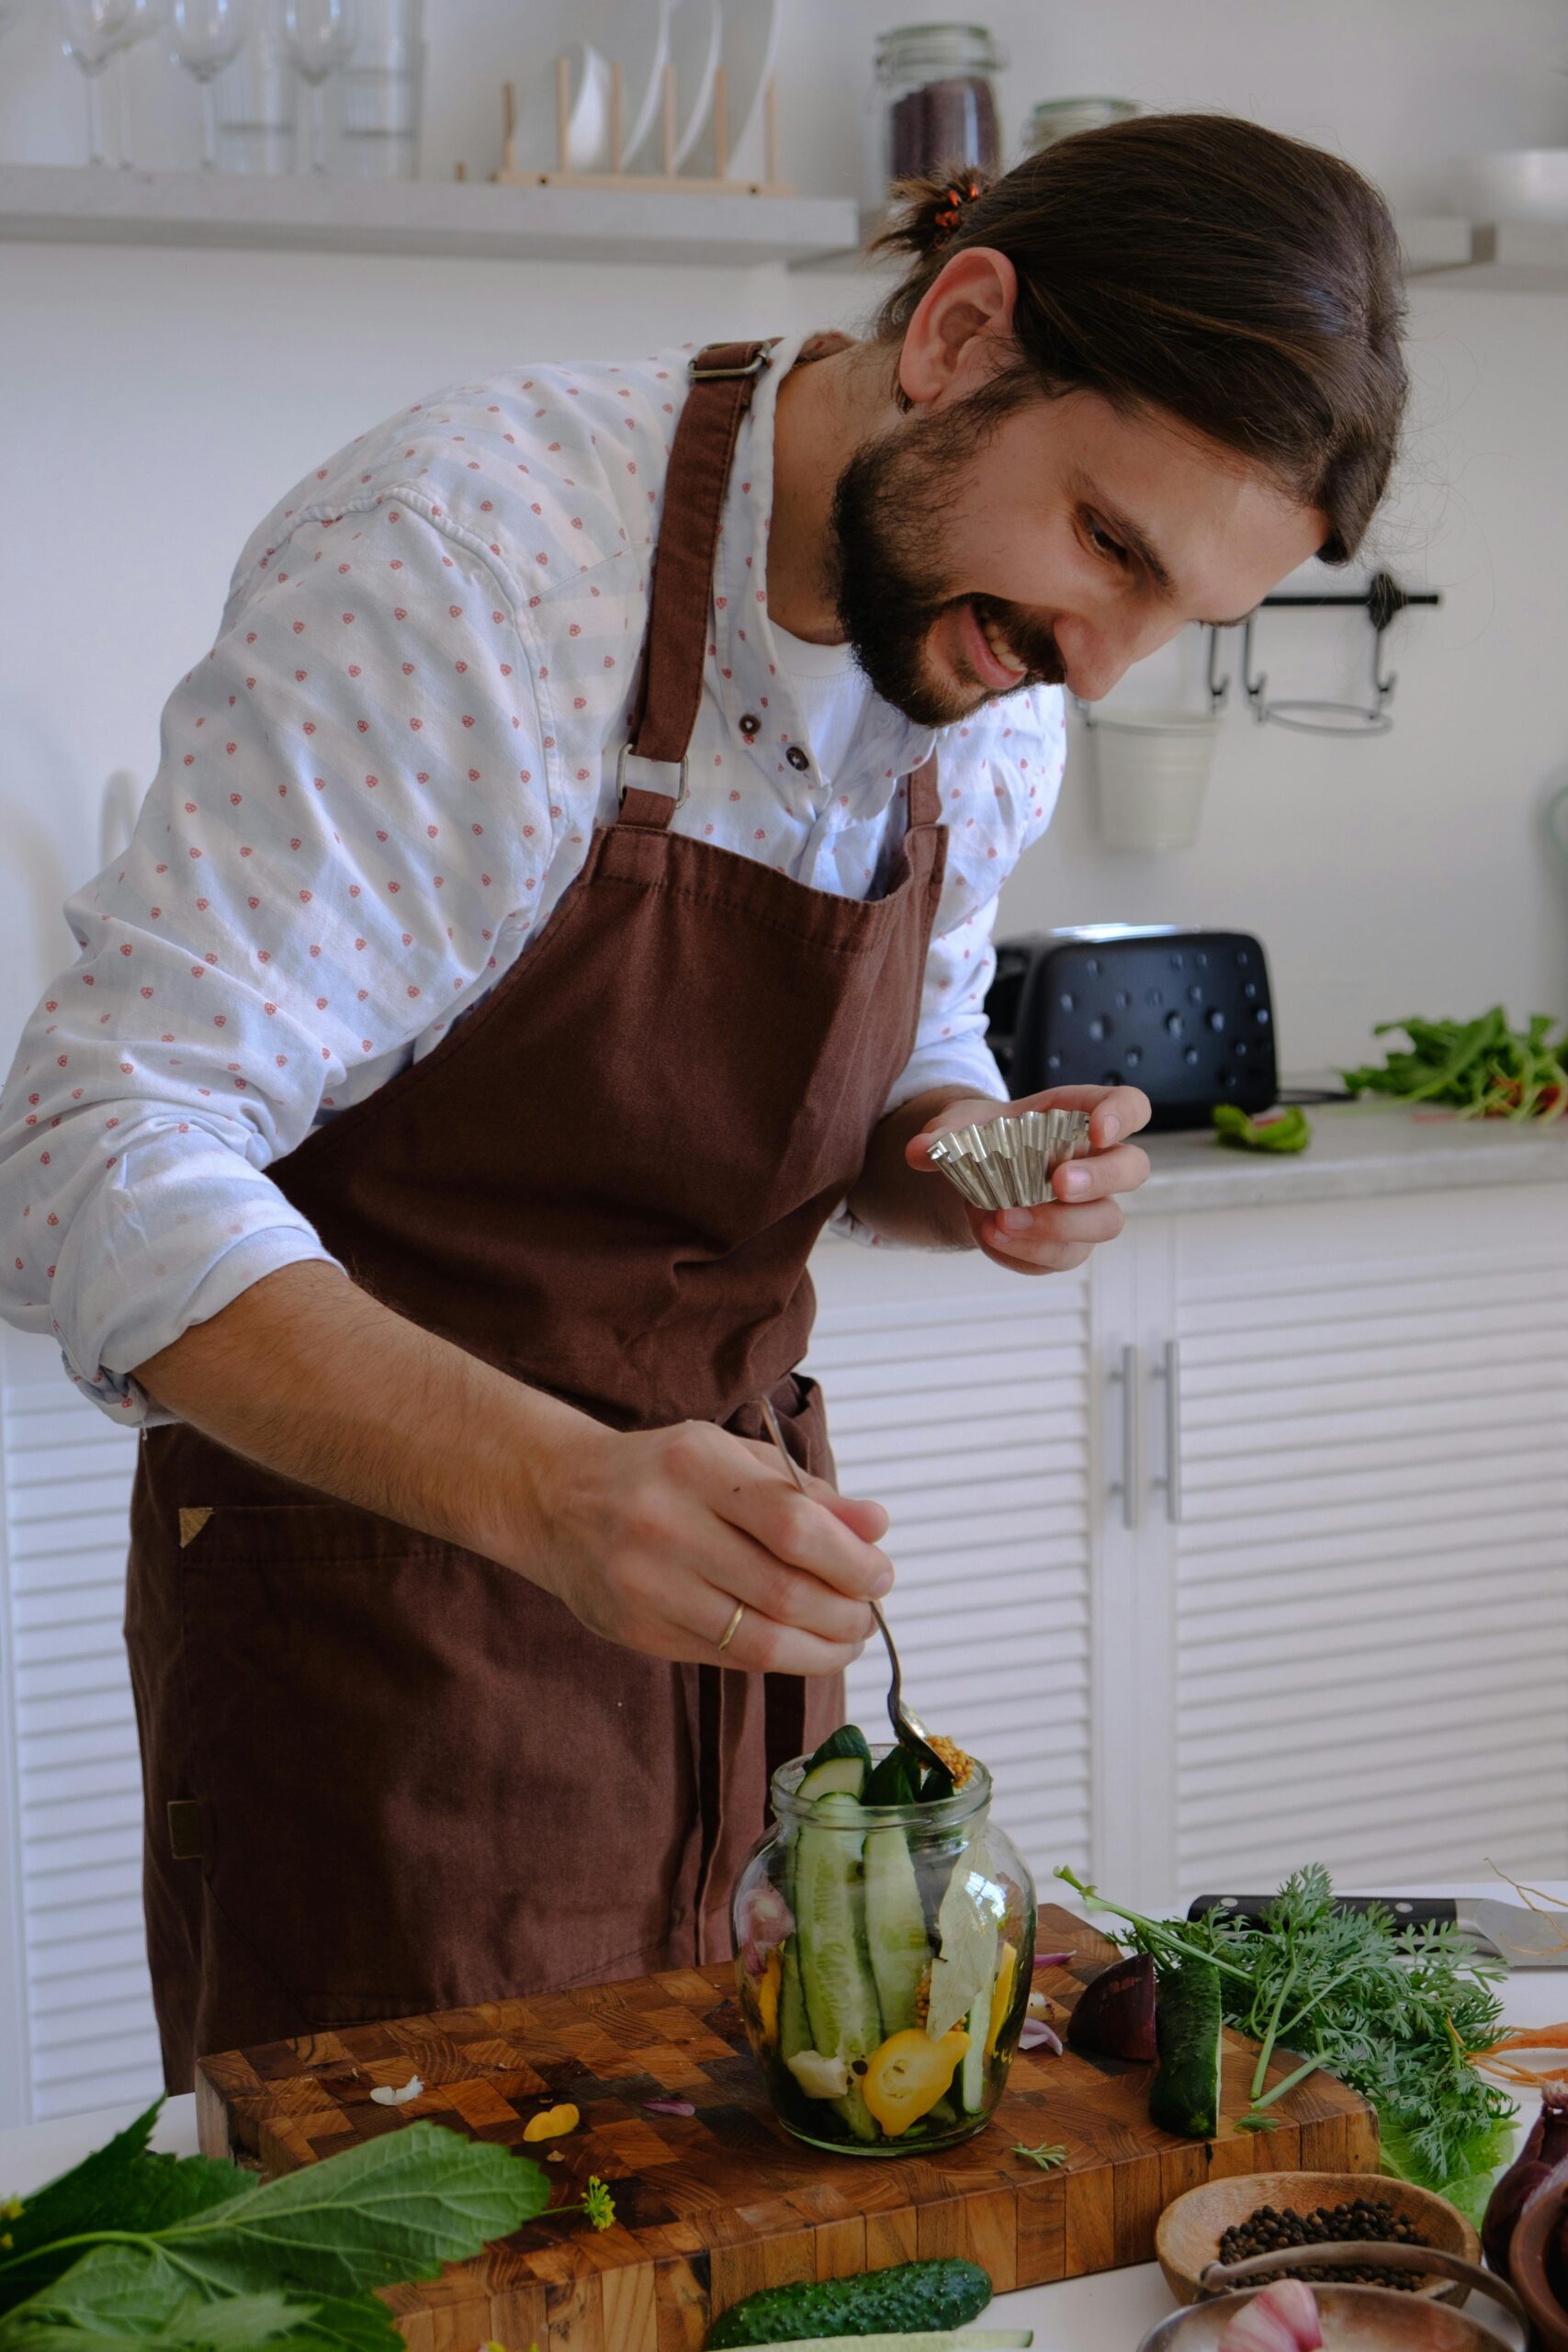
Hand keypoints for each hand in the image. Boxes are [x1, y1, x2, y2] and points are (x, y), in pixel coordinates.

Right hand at [509, 1413, 893, 1675]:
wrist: (557, 1499)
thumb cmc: (662, 1472)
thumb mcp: (732, 1458)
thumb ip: (806, 1493)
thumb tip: (876, 1527)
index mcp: (697, 1465)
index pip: (794, 1525)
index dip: (852, 1560)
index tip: (881, 1573)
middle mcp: (666, 1524)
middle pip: (784, 1591)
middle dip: (845, 1613)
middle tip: (868, 1614)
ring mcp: (647, 1585)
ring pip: (758, 1640)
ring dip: (820, 1649)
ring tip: (845, 1639)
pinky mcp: (638, 1631)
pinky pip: (726, 1658)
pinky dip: (777, 1658)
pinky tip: (799, 1645)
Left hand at [905, 1084, 1150, 1274]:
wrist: (974, 1176)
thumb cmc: (985, 1138)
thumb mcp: (959, 1126)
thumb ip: (942, 1134)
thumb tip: (919, 1151)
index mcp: (1082, 1117)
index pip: (1130, 1107)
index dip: (1123, 1116)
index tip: (1098, 1130)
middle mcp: (1098, 1163)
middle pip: (1133, 1169)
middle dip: (1100, 1178)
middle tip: (1058, 1183)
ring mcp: (1089, 1208)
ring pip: (1105, 1223)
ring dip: (1058, 1226)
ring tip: (1003, 1219)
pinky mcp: (1068, 1246)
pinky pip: (1061, 1258)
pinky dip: (1024, 1252)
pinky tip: (990, 1236)